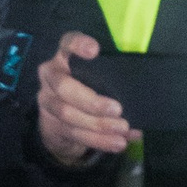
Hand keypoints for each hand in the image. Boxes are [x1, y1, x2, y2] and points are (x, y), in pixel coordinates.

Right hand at [36, 32, 133, 168]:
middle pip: (64, 87)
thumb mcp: (95, 77)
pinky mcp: (51, 124)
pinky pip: (74, 134)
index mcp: (64, 57)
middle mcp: (51, 76)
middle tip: (117, 109)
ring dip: (98, 125)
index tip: (94, 50)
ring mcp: (47, 101)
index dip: (78, 45)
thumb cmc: (86, 88)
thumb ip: (111, 79)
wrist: (59, 119)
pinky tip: (117, 143)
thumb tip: (140, 95)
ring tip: (122, 129)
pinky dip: (99, 140)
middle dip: (91, 101)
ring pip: (68, 114)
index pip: (67, 44)